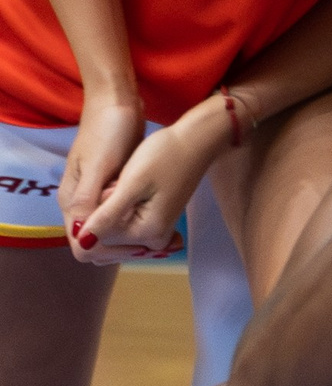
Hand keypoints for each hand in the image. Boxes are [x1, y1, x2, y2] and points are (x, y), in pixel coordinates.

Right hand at [58, 92, 144, 237]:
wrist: (117, 101)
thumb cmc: (108, 130)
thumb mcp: (101, 165)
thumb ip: (89, 200)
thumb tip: (85, 237)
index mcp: (72, 201)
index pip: (82, 245)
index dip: (109, 250)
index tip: (138, 246)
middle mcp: (81, 201)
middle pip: (98, 240)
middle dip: (123, 243)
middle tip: (151, 233)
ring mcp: (97, 193)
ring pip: (112, 227)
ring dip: (131, 230)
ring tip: (155, 218)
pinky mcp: (113, 183)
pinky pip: (122, 211)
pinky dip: (136, 215)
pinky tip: (157, 211)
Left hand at [69, 111, 223, 261]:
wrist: (195, 140)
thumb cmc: (165, 155)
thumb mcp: (131, 183)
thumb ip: (106, 217)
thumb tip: (82, 245)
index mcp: (148, 234)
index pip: (96, 242)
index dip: (92, 216)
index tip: (111, 189)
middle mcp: (153, 240)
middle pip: (105, 240)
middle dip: (100, 216)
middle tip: (119, 185)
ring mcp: (155, 232)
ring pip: (112, 232)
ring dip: (108, 212)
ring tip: (123, 186)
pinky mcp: (155, 222)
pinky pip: (123, 226)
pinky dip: (117, 210)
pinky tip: (126, 190)